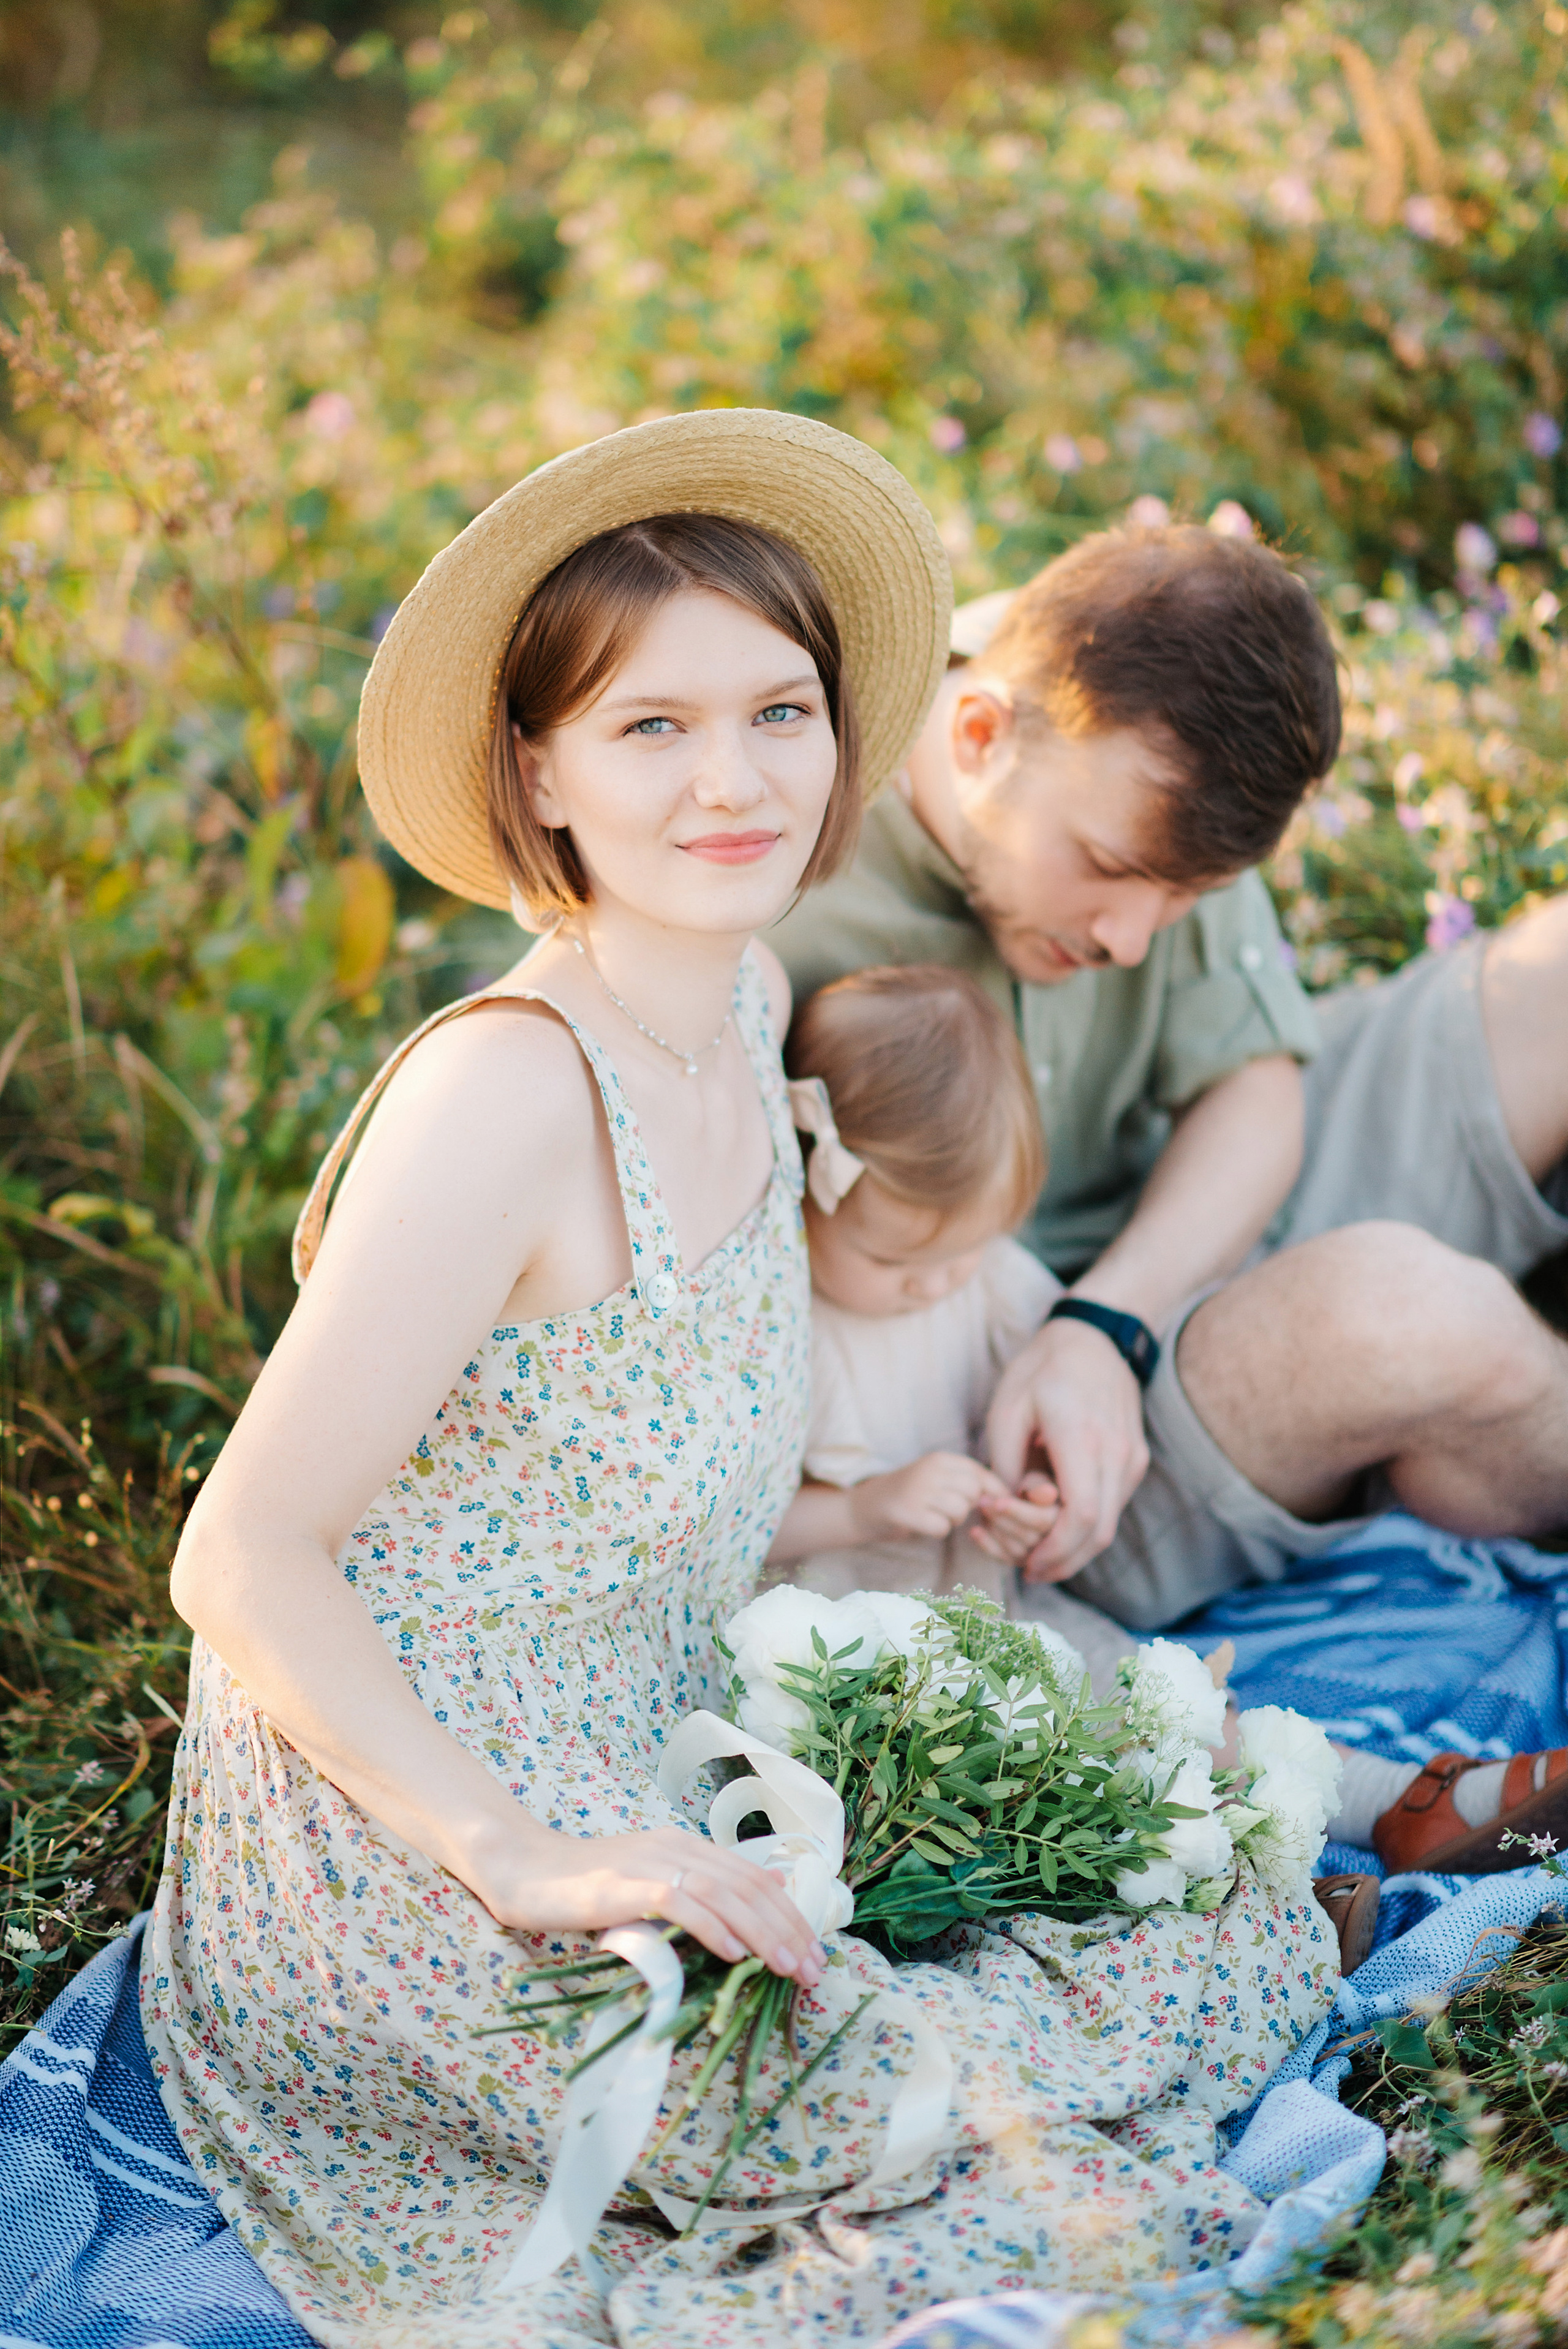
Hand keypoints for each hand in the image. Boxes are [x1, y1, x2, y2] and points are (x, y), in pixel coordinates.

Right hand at [477, 1822, 825, 1986]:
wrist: (525, 1869)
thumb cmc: (582, 1889)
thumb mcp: (645, 1890)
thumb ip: (685, 1903)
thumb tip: (734, 1936)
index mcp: (686, 1846)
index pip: (754, 1879)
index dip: (790, 1916)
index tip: (813, 1954)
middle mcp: (677, 1847)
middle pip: (749, 1886)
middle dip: (789, 1930)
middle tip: (815, 1971)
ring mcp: (653, 1862)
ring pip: (725, 1895)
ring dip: (763, 1934)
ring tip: (788, 1969)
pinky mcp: (628, 1883)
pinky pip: (683, 1904)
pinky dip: (714, 1929)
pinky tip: (735, 1955)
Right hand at [850, 1450, 1012, 1542]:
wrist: (864, 1506)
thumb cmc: (910, 1494)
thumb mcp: (937, 1477)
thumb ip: (966, 1481)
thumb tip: (1006, 1496)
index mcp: (940, 1458)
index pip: (981, 1473)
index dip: (993, 1493)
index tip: (993, 1506)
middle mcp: (929, 1469)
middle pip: (973, 1493)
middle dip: (969, 1507)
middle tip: (950, 1509)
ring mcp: (917, 1490)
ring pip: (959, 1510)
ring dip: (952, 1520)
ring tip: (934, 1514)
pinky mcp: (907, 1512)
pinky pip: (941, 1527)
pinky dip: (936, 1531)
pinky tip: (923, 1524)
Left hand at [985, 1316, 1148, 1582]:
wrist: (1096, 1337)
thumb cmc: (1043, 1368)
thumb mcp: (1007, 1408)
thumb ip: (1008, 1463)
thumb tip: (1015, 1508)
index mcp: (1081, 1437)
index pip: (1079, 1515)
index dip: (1054, 1551)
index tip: (1027, 1565)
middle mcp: (1117, 1453)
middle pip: (1098, 1532)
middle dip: (1063, 1562)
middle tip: (1030, 1571)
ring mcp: (1132, 1458)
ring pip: (1109, 1524)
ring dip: (1075, 1548)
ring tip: (1039, 1553)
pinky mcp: (1136, 1460)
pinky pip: (1113, 1506)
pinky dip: (1088, 1526)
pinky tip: (1058, 1526)